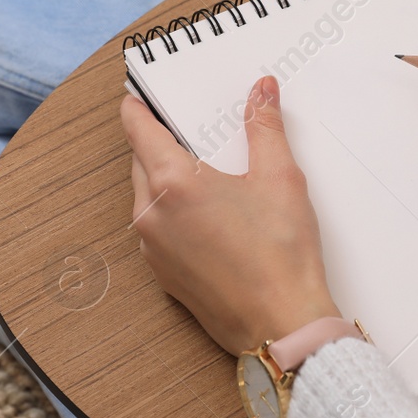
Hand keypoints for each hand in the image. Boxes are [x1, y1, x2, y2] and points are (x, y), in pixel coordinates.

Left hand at [120, 75, 340, 353]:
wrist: (281, 325)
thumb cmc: (280, 257)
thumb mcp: (279, 177)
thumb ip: (264, 127)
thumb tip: (261, 92)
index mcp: (172, 183)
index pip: (136, 127)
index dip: (138, 104)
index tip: (142, 92)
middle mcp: (151, 214)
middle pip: (141, 159)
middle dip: (161, 140)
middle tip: (194, 128)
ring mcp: (153, 247)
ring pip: (148, 195)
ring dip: (168, 177)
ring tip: (210, 171)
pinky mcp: (163, 273)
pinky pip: (157, 227)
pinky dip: (174, 211)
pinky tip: (212, 212)